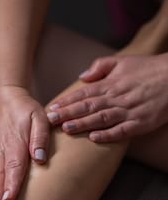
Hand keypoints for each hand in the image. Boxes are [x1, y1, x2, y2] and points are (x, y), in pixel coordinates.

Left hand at [47, 53, 167, 141]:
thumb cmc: (148, 69)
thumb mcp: (123, 61)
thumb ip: (100, 66)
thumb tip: (82, 77)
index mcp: (111, 83)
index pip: (84, 93)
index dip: (67, 101)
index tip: (52, 108)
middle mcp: (118, 97)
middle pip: (88, 106)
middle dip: (68, 114)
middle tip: (51, 120)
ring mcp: (129, 111)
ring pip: (102, 119)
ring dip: (83, 124)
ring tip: (66, 129)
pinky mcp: (141, 123)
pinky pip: (122, 131)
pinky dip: (108, 135)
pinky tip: (94, 138)